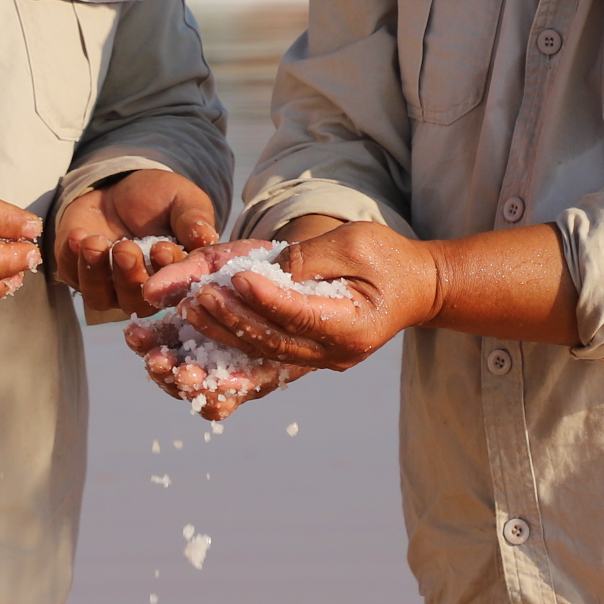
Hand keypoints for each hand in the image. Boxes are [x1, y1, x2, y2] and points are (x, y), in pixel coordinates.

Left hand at [52, 168, 222, 316]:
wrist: (120, 186)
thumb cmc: (159, 197)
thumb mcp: (182, 200)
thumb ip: (193, 219)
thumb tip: (206, 237)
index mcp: (173, 278)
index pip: (172, 288)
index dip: (166, 274)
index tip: (162, 248)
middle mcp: (140, 290)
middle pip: (134, 301)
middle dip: (129, 276)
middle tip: (126, 248)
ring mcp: (107, 285)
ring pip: (100, 296)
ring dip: (96, 273)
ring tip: (96, 242)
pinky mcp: (77, 272)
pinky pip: (72, 276)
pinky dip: (72, 259)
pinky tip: (77, 236)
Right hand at [121, 238, 297, 419]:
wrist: (299, 267)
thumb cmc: (249, 264)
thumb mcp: (210, 263)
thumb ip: (180, 276)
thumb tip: (149, 293)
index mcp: (186, 331)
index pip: (157, 343)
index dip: (145, 343)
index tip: (135, 333)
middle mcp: (206, 357)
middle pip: (176, 377)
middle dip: (164, 371)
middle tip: (159, 361)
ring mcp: (234, 371)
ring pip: (206, 394)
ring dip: (193, 387)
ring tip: (187, 373)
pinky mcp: (266, 378)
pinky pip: (244, 393)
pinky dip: (231, 390)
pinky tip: (226, 381)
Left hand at [179, 218, 438, 376]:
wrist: (414, 288)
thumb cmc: (388, 257)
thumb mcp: (356, 243)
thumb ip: (314, 256)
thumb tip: (269, 267)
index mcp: (353, 327)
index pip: (301, 315)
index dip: (267, 298)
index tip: (235, 278)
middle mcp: (335, 353)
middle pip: (274, 341)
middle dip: (232, 318)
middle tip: (196, 297)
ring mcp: (320, 360)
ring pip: (263, 353)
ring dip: (223, 333)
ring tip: (189, 310)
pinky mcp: (307, 355)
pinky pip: (265, 356)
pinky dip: (233, 345)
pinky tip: (202, 333)